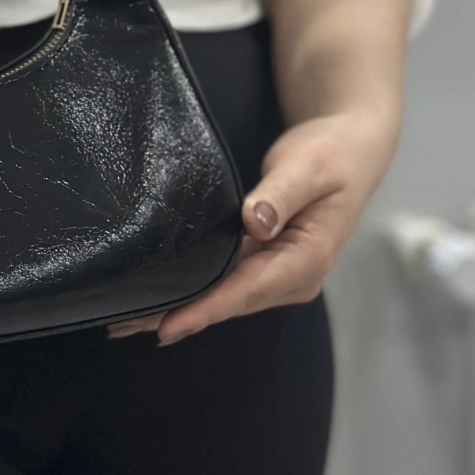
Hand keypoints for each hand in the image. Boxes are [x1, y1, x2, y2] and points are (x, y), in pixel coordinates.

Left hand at [108, 105, 399, 345]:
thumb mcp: (308, 167)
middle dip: (180, 317)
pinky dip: (196, 292)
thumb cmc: (332, 154)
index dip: (205, 310)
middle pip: (229, 303)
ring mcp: (279, 273)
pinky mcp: (266, 262)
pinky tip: (163, 298)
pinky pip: (226, 283)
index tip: (166, 326)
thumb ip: (281, 195)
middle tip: (124, 326)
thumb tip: (255, 222)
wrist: (349, 147)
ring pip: (224, 298)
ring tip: (130, 321)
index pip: (246, 290)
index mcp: (307, 260)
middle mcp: (293, 277)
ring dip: (181, 309)